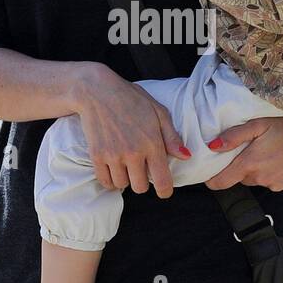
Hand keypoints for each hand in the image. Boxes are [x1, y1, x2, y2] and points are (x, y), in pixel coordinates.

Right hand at [71, 63, 191, 197]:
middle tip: (141, 170)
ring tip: (126, 165)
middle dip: (143, 182)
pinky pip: (105, 181)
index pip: (162, 181)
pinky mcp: (97, 156)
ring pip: (122, 185)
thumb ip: (172, 137)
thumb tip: (186, 157)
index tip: (164, 191)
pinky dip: (110, 179)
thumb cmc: (131, 99)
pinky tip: (114, 168)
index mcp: (152, 143)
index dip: (165, 190)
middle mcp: (133, 152)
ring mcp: (113, 155)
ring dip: (125, 179)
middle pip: (140, 187)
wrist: (97, 91)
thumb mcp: (158, 112)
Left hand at [203, 116, 282, 192]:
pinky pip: (277, 183)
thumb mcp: (258, 124)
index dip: (213, 179)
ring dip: (262, 171)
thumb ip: (234, 137)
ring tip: (274, 152)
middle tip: (255, 150)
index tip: (211, 174)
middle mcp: (262, 179)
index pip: (221, 183)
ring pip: (260, 181)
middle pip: (243, 178)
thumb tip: (212, 147)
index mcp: (250, 164)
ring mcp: (277, 185)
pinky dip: (277, 175)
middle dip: (244, 167)